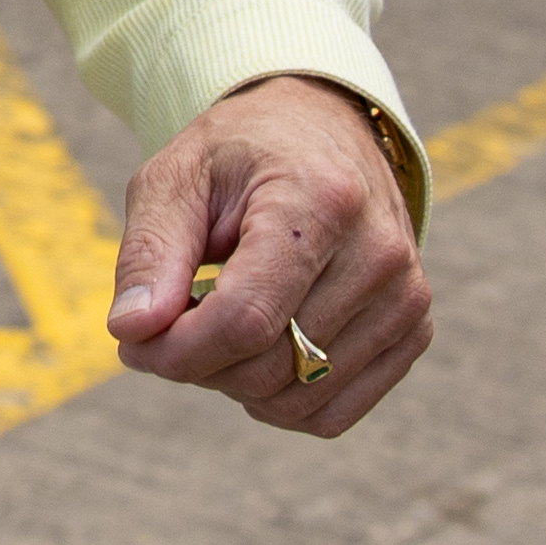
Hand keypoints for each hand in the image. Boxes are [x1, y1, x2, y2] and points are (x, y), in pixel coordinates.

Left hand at [107, 75, 431, 435]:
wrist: (318, 132)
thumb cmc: (237, 156)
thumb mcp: (176, 179)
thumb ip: (151, 254)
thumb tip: (132, 331)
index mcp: (320, 199)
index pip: (246, 318)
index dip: (178, 351)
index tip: (134, 343)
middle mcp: (379, 252)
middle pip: (272, 366)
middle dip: (198, 365)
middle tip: (165, 327)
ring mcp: (405, 296)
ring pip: (300, 399)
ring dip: (235, 383)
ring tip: (211, 325)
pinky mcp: (413, 329)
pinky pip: (332, 412)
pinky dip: (278, 399)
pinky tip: (254, 350)